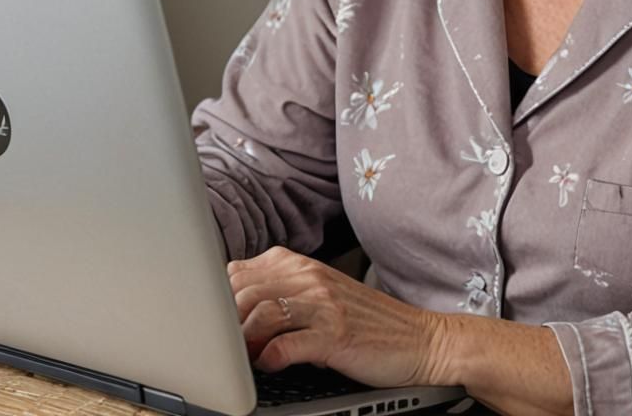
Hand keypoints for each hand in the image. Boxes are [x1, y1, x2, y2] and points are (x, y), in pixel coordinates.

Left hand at [227, 246, 447, 386]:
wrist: (419, 337)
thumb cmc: (365, 322)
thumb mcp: (319, 296)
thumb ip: (280, 291)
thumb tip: (228, 307)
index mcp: (301, 265)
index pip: (237, 272)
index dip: (216, 302)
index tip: (212, 327)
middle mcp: (311, 278)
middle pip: (241, 291)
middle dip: (222, 325)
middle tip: (222, 350)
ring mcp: (324, 305)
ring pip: (260, 314)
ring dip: (241, 344)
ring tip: (242, 361)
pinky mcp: (337, 335)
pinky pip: (288, 345)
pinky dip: (269, 358)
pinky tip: (270, 366)